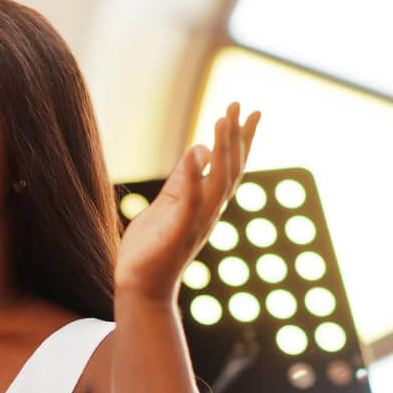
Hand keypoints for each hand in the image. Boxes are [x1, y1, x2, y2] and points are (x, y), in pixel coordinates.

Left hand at [115, 101, 259, 303]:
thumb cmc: (151, 249)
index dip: (242, 139)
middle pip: (232, 169)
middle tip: (240, 104)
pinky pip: (191, 201)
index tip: (251, 111)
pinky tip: (197, 151)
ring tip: (225, 118)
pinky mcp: (178, 231)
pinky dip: (195, 176)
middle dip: (237, 136)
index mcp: (206, 204)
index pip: (231, 167)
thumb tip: (199, 150)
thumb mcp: (167, 204)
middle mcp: (209, 212)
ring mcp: (196, 222)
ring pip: (219, 181)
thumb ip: (183, 180)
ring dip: (224, 149)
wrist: (140, 288)